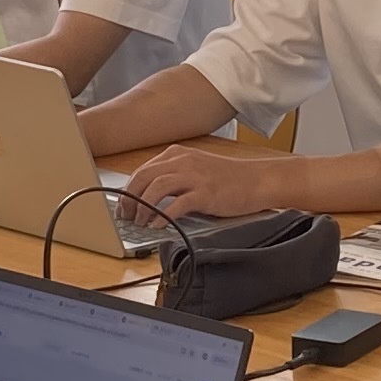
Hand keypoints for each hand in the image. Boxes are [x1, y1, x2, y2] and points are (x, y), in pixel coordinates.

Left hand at [123, 143, 298, 221]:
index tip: (124, 207)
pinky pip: (176, 205)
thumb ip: (174, 176)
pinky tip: (158, 226)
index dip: (128, 190)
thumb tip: (148, 197)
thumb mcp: (196, 169)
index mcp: (177, 155)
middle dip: (130, 199)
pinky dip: (163, 216)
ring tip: (140, 222)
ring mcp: (194, 177)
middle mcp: (182, 162)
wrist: (257, 180)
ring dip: (143, 207)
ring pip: (155, 188)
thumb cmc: (228, 178)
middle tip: (126, 217)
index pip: (142, 170)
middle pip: (143, 177)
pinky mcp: (204, 193)